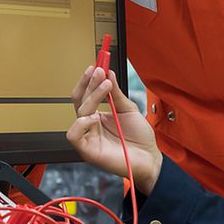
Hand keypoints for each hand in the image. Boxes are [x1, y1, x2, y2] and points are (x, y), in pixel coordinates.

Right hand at [66, 66, 161, 192]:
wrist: (150, 159)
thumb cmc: (140, 138)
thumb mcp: (129, 109)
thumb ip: (116, 93)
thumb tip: (108, 72)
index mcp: (97, 116)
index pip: (85, 95)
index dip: (88, 80)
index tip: (96, 65)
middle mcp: (90, 125)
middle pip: (80, 100)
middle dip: (89, 83)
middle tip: (99, 71)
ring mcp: (88, 137)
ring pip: (79, 113)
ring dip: (91, 97)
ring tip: (106, 86)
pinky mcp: (87, 150)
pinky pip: (73, 135)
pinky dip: (81, 124)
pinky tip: (96, 117)